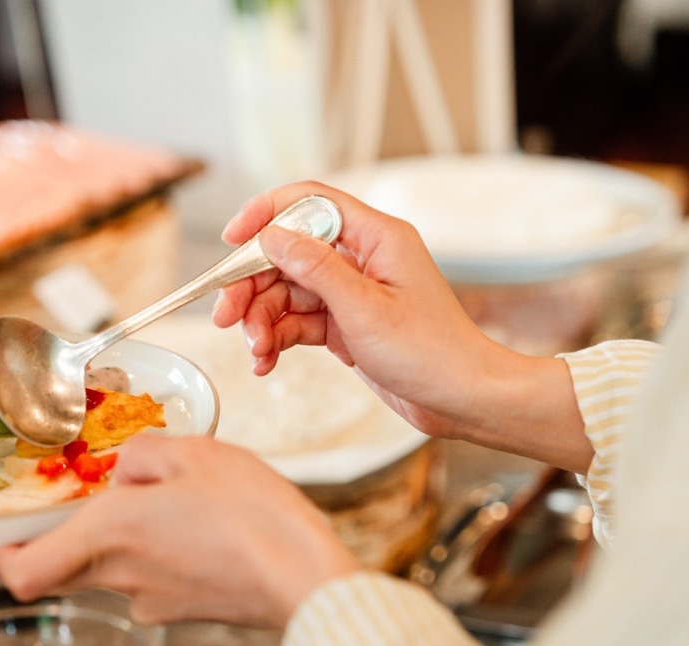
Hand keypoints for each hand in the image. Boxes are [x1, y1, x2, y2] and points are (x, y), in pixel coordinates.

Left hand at [0, 435, 360, 628]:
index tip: (1, 542)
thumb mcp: (194, 453)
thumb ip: (142, 456)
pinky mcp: (183, 612)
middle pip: (66, 568)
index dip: (3, 560)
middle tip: (93, 503)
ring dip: (124, 541)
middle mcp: (119, 575)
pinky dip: (162, 557)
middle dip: (70, 537)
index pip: (24, 573)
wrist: (304, 578)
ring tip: (173, 505)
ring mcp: (151, 601)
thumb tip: (127, 475)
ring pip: (111, 570)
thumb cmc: (252, 514)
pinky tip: (202, 531)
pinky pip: (151, 581)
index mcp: (109, 532)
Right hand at [213, 181, 593, 473]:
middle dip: (252, 285)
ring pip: (287, 292)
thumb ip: (315, 268)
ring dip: (262, 320)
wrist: (462, 399)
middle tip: (225, 317)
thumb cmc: (431, 352)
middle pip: (287, 254)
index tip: (232, 241)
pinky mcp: (346, 324)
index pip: (309, 202)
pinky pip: (298, 322)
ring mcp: (352, 292)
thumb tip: (271, 236)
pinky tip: (266, 361)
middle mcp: (361, 258)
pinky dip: (278, 339)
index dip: (265, 214)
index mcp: (376, 237)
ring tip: (255, 351)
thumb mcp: (365, 309)